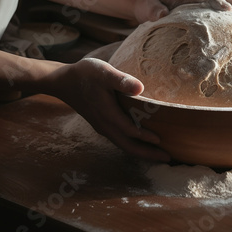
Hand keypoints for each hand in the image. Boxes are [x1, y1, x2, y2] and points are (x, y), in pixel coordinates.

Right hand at [49, 58, 169, 161]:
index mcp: (108, 114)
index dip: (146, 137)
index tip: (162, 140)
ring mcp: (103, 127)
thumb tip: (141, 88)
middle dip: (148, 154)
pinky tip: (141, 143)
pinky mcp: (102, 125)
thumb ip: (121, 80)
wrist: (63, 82)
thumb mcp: (103, 72)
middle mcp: (105, 125)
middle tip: (168, 159)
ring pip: (124, 145)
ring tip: (159, 155)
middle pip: (129, 146)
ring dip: (142, 152)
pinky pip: (120, 140)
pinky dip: (133, 145)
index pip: (130, 131)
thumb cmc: (85, 74)